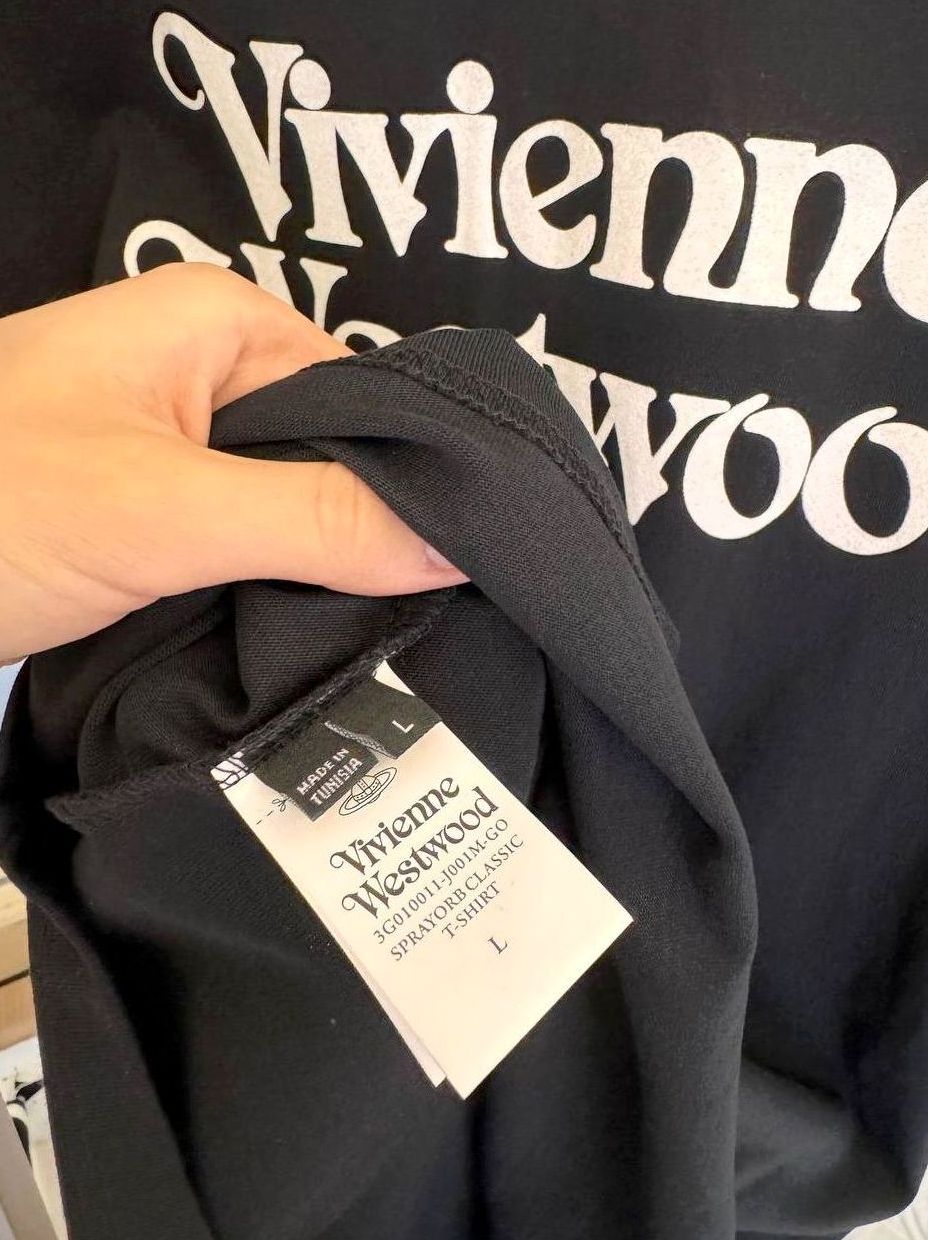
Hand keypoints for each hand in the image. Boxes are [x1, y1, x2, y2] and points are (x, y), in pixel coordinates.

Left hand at [0, 264, 464, 662]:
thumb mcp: (167, 510)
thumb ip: (316, 521)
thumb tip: (456, 541)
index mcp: (219, 321)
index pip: (366, 394)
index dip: (411, 476)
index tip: (456, 559)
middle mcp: (203, 367)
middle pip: (333, 451)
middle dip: (363, 529)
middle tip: (409, 611)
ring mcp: (175, 440)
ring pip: (289, 503)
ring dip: (314, 564)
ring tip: (365, 628)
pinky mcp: (150, 505)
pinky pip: (242, 538)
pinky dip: (266, 582)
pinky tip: (294, 628)